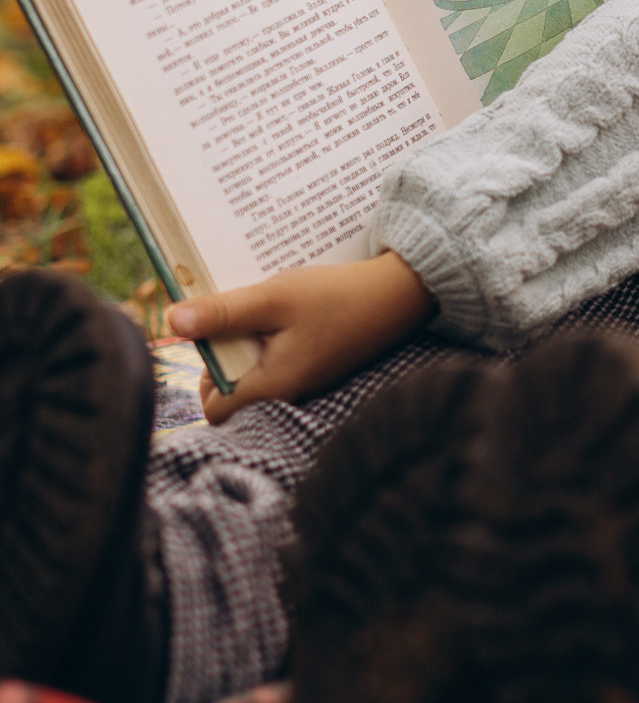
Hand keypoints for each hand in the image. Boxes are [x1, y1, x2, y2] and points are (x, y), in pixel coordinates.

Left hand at [166, 252, 435, 421]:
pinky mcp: (315, 360)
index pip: (216, 410)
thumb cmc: (339, 296)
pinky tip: (280, 305)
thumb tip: (172, 323)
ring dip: (244, 337)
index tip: (210, 336)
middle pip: (232, 387)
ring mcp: (303, 377)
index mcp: (275, 386)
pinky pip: (275, 354)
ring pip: (253, 367)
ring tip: (257, 303)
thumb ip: (223, 313)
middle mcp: (288, 391)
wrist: (403, 292)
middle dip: (223, 351)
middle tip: (232, 311)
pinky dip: (268, 333)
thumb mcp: (275, 298)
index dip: (203, 377)